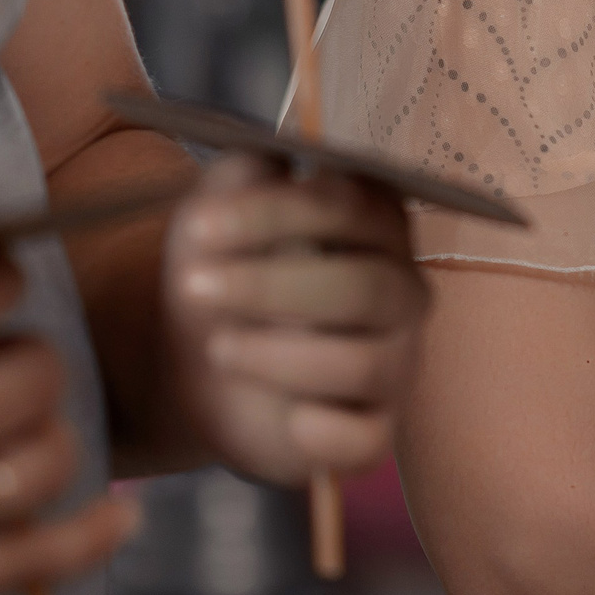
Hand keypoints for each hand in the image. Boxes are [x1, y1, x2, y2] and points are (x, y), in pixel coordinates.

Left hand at [164, 155, 428, 485]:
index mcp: (375, 222)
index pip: (351, 206)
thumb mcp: (219, 208)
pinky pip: (366, 440)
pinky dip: (322, 433)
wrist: (195, 358)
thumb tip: (276, 154)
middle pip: (366, 286)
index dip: (276, 214)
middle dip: (273, 287)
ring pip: (365, 364)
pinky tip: (285, 420)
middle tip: (194, 288)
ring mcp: (393, 362)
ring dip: (278, 357)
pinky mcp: (373, 430)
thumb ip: (246, 172)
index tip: (201, 226)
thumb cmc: (221, 268)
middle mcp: (400, 290)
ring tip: (218, 349)